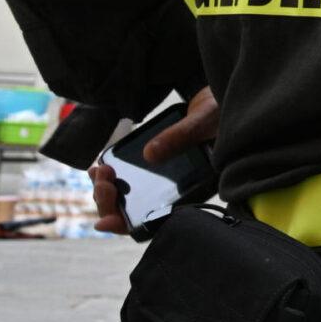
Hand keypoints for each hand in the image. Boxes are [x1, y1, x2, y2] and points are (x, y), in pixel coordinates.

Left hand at [88, 88, 218, 233]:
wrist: (218, 97)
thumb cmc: (221, 112)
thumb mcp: (204, 122)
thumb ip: (182, 136)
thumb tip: (149, 154)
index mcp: (193, 188)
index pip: (157, 219)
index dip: (128, 224)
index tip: (105, 221)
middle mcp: (176, 188)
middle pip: (136, 211)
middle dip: (110, 202)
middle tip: (103, 181)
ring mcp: (162, 178)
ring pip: (128, 197)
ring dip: (107, 190)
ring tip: (99, 171)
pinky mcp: (153, 164)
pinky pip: (127, 178)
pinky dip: (110, 177)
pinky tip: (101, 167)